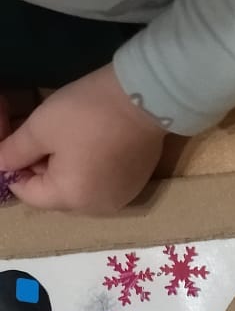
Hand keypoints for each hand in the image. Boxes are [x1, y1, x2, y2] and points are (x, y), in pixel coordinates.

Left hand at [0, 66, 166, 212]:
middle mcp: (97, 208)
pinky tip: (94, 146)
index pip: (27, 193)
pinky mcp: (135, 186)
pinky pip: (102, 185)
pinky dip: (91, 170)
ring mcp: (120, 199)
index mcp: (70, 198)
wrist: (144, 101)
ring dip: (66, 170)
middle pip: (54, 194)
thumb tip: (0, 164)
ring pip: (79, 190)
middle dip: (41, 169)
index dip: (14, 167)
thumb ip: (13, 151)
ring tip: (69, 141)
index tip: (16, 142)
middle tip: (42, 136)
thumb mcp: (39, 128)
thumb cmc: (85, 115)